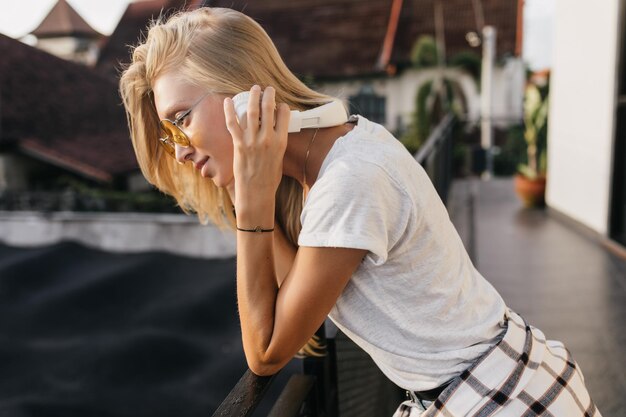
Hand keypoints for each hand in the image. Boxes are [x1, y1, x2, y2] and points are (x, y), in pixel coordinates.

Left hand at [224, 85, 289, 215]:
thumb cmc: (270, 178)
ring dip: (253, 97)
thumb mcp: (280, 158)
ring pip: (252, 112)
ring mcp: (252, 141)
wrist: (256, 192)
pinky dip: (229, 111)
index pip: (284, 116)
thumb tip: (275, 132)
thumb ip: (277, 143)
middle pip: (268, 109)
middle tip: (267, 89)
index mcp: (281, 142)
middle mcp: (267, 139)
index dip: (282, 107)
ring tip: (254, 89)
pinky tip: (228, 101)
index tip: (280, 104)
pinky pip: (232, 123)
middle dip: (268, 95)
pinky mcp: (239, 145)